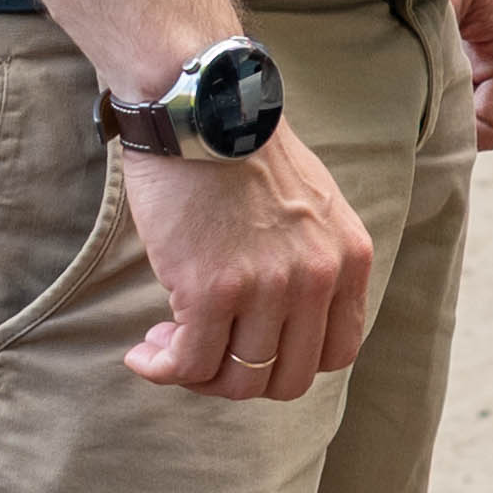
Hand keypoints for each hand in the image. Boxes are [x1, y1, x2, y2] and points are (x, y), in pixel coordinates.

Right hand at [123, 120, 377, 402]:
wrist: (206, 111)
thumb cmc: (246, 155)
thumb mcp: (313, 207)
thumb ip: (311, 262)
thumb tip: (278, 325)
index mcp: (350, 259)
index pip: (336, 353)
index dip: (287, 364)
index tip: (248, 348)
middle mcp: (318, 279)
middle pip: (286, 379)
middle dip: (239, 377)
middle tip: (201, 351)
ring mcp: (267, 288)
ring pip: (236, 381)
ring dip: (193, 373)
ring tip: (165, 343)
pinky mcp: (212, 290)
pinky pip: (187, 364)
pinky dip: (161, 369)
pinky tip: (141, 354)